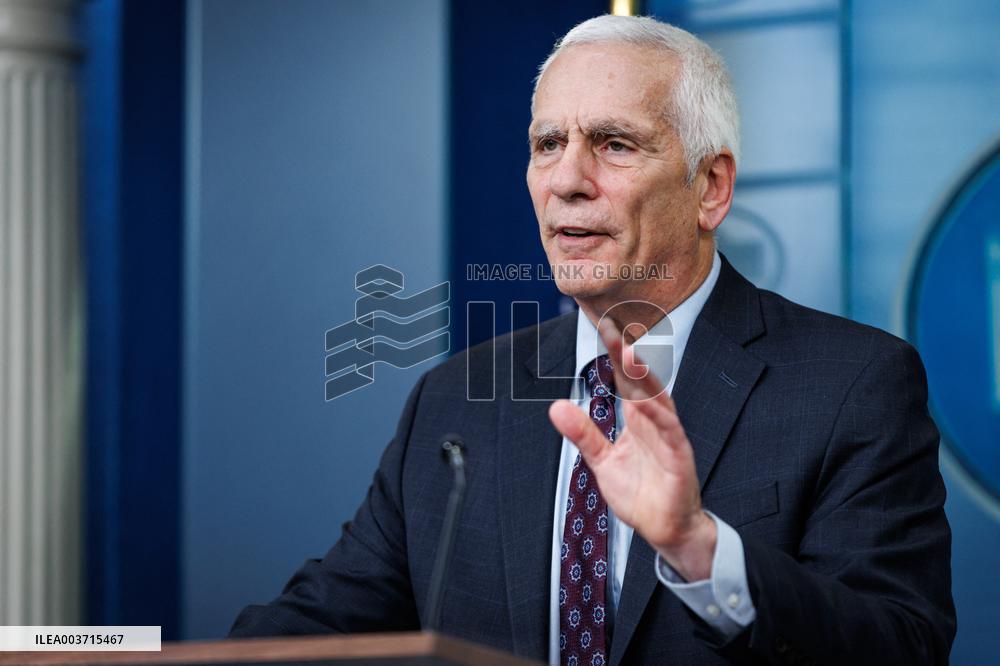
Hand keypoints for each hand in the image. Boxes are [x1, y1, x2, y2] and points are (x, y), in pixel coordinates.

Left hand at [548, 319, 715, 580]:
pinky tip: (644, 400)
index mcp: (638, 419)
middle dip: (627, 354)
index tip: (602, 325)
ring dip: (644, 377)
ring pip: (658, 400)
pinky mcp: (679, 458)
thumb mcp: (603, 461)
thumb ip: (584, 434)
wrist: (665, 529)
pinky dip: (658, 415)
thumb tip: (556, 407)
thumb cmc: (640, 492)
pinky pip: (669, 432)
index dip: (615, 353)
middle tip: (611, 326)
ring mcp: (669, 438)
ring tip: (629, 353)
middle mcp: (654, 422)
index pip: (625, 379)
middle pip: (641, 381)